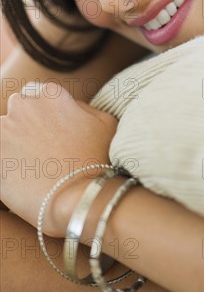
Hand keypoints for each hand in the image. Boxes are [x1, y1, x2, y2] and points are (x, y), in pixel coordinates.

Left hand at [1, 82, 117, 231]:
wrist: (80, 198)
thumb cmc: (99, 161)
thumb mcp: (105, 123)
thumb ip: (82, 107)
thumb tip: (70, 105)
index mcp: (52, 95)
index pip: (35, 92)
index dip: (42, 113)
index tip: (48, 130)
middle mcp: (24, 106)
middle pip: (18, 109)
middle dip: (26, 125)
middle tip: (41, 148)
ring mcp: (4, 130)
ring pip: (4, 132)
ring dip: (13, 144)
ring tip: (31, 166)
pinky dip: (6, 164)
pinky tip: (21, 178)